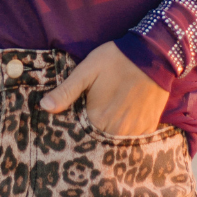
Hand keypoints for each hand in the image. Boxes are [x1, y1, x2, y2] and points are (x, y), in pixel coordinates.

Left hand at [39, 41, 168, 136]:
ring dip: (109, 136)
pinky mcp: (148, 126)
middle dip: (92, 135)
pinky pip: (133, 139)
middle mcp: (116, 130)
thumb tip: (44, 106)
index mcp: (98, 118)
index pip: (80, 136)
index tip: (74, 123)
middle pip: (98, 142)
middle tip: (92, 119)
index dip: (75, 131)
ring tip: (106, 120)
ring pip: (116, 143)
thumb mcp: (86, 71)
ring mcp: (135, 130)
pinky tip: (122, 120)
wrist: (152, 53)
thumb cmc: (115, 59)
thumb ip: (66, 91)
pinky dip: (126, 133)